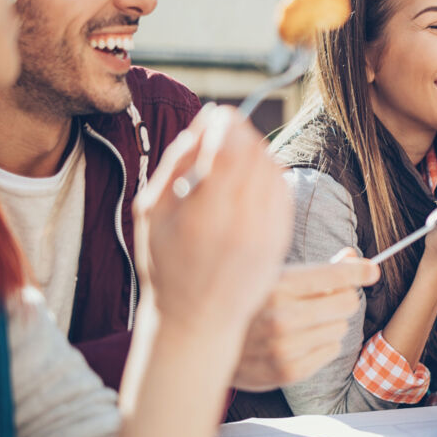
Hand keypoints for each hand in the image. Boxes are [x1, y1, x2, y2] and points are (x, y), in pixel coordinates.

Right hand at [133, 104, 292, 336]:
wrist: (198, 320)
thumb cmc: (167, 265)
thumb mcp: (153, 212)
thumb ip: (176, 163)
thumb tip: (205, 123)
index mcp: (205, 216)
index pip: (231, 149)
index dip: (227, 123)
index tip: (218, 115)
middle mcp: (243, 224)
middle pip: (256, 154)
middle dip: (241, 133)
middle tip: (224, 133)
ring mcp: (267, 234)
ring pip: (274, 169)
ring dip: (256, 151)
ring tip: (233, 158)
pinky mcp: (281, 240)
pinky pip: (283, 190)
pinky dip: (269, 175)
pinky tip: (249, 180)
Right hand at [232, 249, 379, 390]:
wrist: (206, 344)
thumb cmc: (246, 304)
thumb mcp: (273, 276)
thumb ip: (315, 269)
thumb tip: (353, 257)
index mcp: (277, 286)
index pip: (336, 276)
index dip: (359, 271)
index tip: (371, 270)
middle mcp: (282, 318)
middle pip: (347, 303)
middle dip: (341, 298)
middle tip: (325, 298)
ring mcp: (286, 347)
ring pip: (341, 328)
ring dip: (330, 323)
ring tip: (304, 321)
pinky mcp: (289, 371)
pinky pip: (332, 351)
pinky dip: (323, 344)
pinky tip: (300, 340)